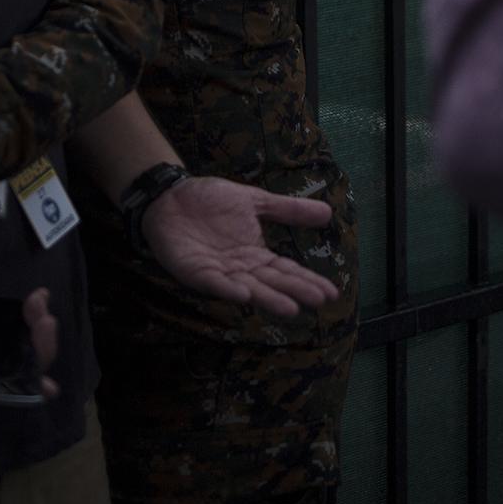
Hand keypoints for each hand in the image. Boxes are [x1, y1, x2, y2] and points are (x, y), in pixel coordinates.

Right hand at [0, 245, 60, 397]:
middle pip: (15, 366)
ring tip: (39, 301)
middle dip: (38, 346)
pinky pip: (10, 326)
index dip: (24, 382)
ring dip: (36, 330)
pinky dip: (27, 315)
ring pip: (18, 346)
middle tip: (43, 315)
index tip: (46, 373)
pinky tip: (38, 297)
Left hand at [141, 177, 340, 317]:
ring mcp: (217, 271)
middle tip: (318, 302)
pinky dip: (227, 289)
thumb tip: (328, 213)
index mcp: (255, 254)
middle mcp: (239, 268)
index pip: (286, 270)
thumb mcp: (255, 201)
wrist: (171, 195)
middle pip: (271, 281)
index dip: (307, 280)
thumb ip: (287, 210)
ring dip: (267, 298)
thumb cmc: (211, 202)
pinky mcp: (193, 270)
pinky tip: (243, 294)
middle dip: (294, 292)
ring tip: (290, 308)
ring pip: (247, 287)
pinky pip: (212, 282)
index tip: (331, 293)